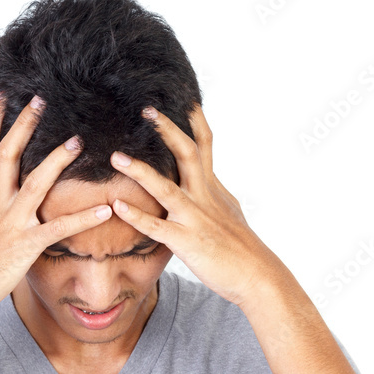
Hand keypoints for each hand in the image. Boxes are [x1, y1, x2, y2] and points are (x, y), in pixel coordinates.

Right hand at [0, 93, 112, 326]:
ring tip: (77, 141)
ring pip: (35, 183)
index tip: (3, 95)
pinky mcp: (25, 245)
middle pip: (9, 154)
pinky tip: (106, 209)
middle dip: (24, 125)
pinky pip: (59, 228)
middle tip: (40, 99)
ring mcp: (10, 222)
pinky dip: (84, 218)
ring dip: (57, 160)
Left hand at [107, 104, 276, 308]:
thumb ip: (215, 192)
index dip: (194, 120)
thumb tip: (210, 177)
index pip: (204, 145)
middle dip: (166, 130)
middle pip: (186, 154)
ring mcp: (195, 218)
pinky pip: (157, 227)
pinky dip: (137, 217)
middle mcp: (204, 196)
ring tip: (116, 157)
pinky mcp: (186, 242)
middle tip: (146, 109)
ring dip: (140, 171)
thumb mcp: (230, 210)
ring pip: (166, 188)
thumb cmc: (242, 246)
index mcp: (212, 187)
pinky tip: (117, 208)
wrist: (257, 275)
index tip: (183, 98)